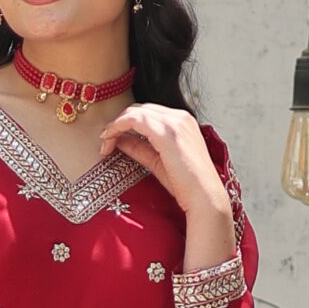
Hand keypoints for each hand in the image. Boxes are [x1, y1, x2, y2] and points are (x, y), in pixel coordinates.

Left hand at [98, 102, 233, 243]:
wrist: (203, 197)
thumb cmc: (187, 185)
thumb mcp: (158, 162)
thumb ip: (140, 149)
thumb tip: (120, 141)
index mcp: (182, 122)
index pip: (148, 114)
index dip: (126, 123)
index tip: (112, 139)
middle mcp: (180, 117)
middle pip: (140, 109)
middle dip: (119, 122)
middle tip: (105, 141)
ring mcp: (174, 122)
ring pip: (135, 112)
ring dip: (115, 125)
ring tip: (105, 143)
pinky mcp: (166, 133)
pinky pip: (134, 120)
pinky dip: (118, 127)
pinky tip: (109, 140)